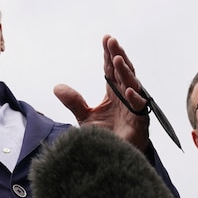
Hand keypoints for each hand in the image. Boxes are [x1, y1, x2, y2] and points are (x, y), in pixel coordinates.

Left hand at [54, 35, 149, 151]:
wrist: (113, 159)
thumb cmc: (105, 137)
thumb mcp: (84, 117)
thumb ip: (74, 102)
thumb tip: (57, 87)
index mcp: (114, 93)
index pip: (111, 70)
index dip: (109, 54)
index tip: (106, 38)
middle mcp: (126, 97)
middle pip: (123, 72)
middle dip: (118, 56)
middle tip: (112, 41)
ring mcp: (135, 109)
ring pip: (132, 85)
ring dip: (125, 72)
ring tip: (117, 59)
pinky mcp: (141, 123)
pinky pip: (139, 108)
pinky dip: (134, 98)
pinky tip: (127, 89)